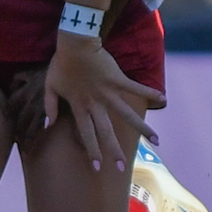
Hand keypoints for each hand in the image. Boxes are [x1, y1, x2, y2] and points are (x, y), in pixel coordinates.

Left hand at [43, 33, 163, 170]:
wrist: (75, 44)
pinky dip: (149, 92)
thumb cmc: (61, 64)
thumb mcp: (50, 86)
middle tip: (124, 168)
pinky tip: (163, 98)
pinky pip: (135, 88)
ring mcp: (109, 93)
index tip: (98, 167)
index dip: (93, 151)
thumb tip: (48, 125)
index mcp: (80, 107)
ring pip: (127, 115)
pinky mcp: (118, 80)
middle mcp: (96, 104)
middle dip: (115, 151)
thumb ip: (50, 106)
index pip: (87, 134)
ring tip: (156, 141)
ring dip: (142, 128)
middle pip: (107, 131)